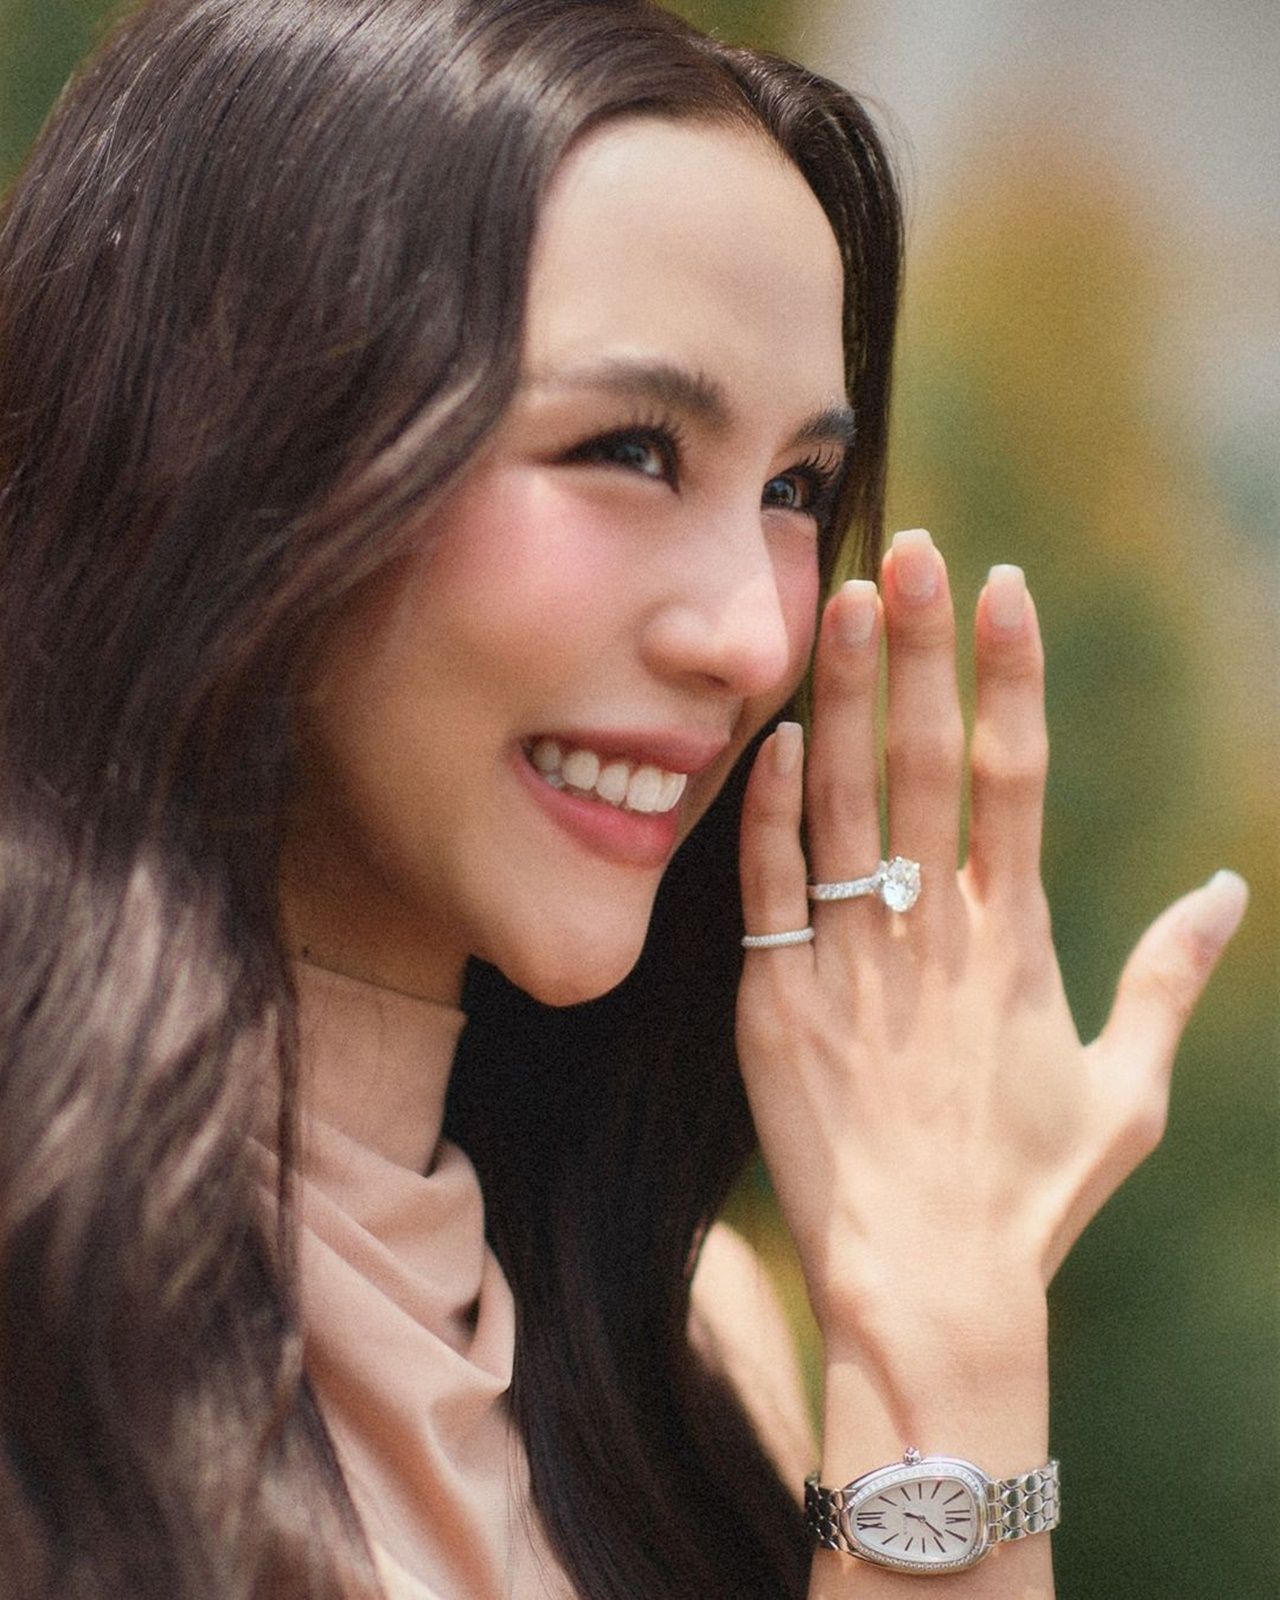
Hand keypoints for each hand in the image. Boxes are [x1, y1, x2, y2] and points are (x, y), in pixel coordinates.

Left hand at [736, 528, 1247, 1345]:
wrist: (927, 1285)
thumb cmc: (1030, 1194)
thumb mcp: (1127, 1090)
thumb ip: (1167, 979)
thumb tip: (1227, 890)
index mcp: (1015, 940)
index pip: (1016, 774)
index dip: (1009, 673)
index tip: (1001, 584)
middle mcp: (932, 934)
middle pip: (926, 761)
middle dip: (920, 648)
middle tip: (909, 545)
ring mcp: (849, 964)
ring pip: (842, 803)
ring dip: (842, 696)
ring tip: (837, 600)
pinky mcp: (776, 1004)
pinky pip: (764, 890)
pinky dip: (766, 812)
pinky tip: (770, 738)